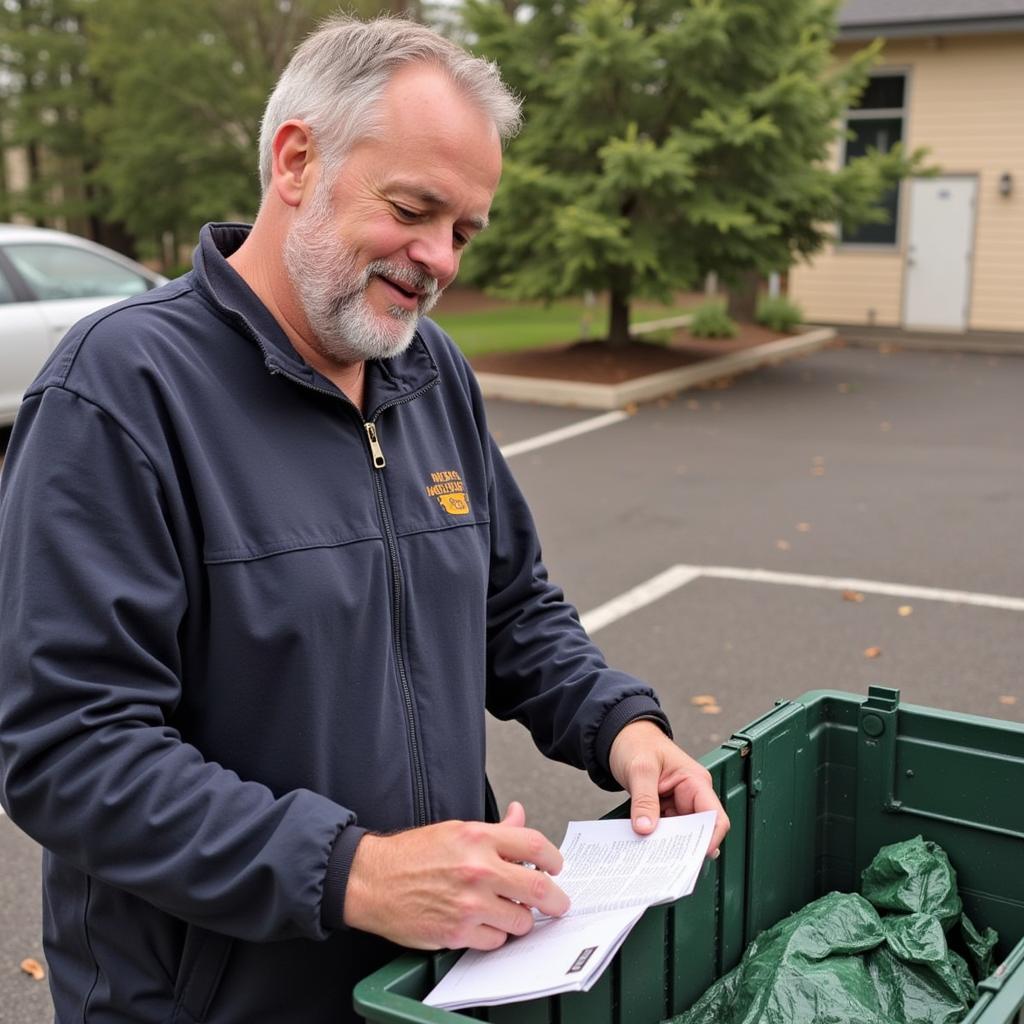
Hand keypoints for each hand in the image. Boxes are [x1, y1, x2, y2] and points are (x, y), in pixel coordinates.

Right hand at [343, 801, 569, 950]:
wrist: (373, 880)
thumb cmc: (412, 854)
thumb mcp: (456, 830)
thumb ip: (495, 829)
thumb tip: (519, 814)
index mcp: (479, 837)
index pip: (535, 846)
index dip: (554, 859)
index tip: (556, 867)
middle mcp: (478, 869)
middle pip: (539, 888)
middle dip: (555, 900)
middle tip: (557, 903)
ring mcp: (469, 903)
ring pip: (521, 920)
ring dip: (521, 919)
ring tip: (509, 911)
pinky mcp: (458, 932)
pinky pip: (496, 940)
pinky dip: (496, 935)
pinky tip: (484, 923)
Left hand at [609, 721, 729, 855]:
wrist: (622, 736)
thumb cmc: (637, 744)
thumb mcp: (640, 769)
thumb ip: (643, 799)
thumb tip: (645, 830)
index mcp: (696, 782)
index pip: (715, 817)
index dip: (710, 839)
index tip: (693, 858)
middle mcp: (692, 796)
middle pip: (698, 831)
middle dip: (684, 848)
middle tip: (666, 866)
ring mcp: (678, 805)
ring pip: (680, 835)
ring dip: (668, 846)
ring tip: (652, 861)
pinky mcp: (664, 810)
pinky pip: (665, 831)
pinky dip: (656, 840)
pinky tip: (644, 850)